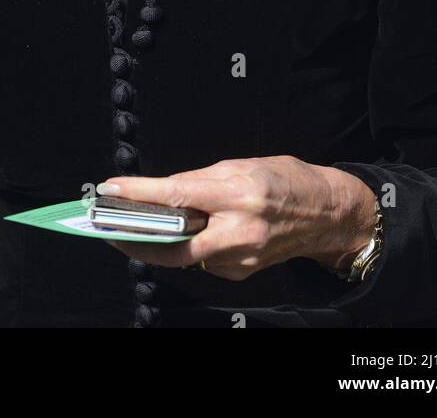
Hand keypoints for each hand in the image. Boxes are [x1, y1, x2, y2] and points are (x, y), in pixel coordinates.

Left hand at [96, 156, 376, 279]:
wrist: (326, 213)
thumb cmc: (286, 180)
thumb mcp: (243, 165)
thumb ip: (203, 179)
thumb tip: (167, 189)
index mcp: (238, 194)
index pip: (178, 194)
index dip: (140, 193)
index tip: (111, 188)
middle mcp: (240, 230)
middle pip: (176, 246)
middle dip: (139, 240)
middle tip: (110, 229)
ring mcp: (242, 256)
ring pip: (189, 254)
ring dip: (164, 241)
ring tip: (143, 225)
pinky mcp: (243, 271)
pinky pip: (206, 260)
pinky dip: (192, 246)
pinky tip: (192, 232)